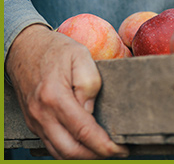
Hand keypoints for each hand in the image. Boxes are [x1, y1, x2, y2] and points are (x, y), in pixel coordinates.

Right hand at [5, 24, 128, 158]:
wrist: (23, 48)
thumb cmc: (55, 50)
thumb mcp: (80, 56)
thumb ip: (89, 82)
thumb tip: (91, 111)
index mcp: (55, 97)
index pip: (83, 131)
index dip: (104, 145)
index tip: (122, 148)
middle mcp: (42, 114)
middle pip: (70, 150)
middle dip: (97, 156)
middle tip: (118, 152)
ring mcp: (35, 121)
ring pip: (59, 152)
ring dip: (83, 157)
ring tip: (105, 150)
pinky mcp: (34, 123)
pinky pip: (52, 145)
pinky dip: (70, 150)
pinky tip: (86, 145)